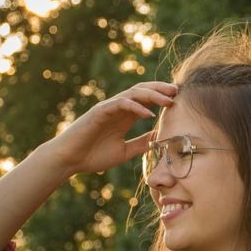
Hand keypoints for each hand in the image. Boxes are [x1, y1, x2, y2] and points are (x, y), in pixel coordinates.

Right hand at [50, 81, 176, 174]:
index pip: (148, 101)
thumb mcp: (125, 151)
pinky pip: (120, 104)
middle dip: (161, 90)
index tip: (180, 100)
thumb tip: (160, 139)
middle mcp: (119, 108)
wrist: (70, 160)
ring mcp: (109, 108)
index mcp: (126, 116)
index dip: (163, 98)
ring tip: (168, 99)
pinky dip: (135, 107)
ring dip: (152, 95)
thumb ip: (142, 143)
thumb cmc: (93, 156)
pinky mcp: (99, 112)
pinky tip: (148, 114)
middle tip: (178, 92)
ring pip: (134, 94)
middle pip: (143, 91)